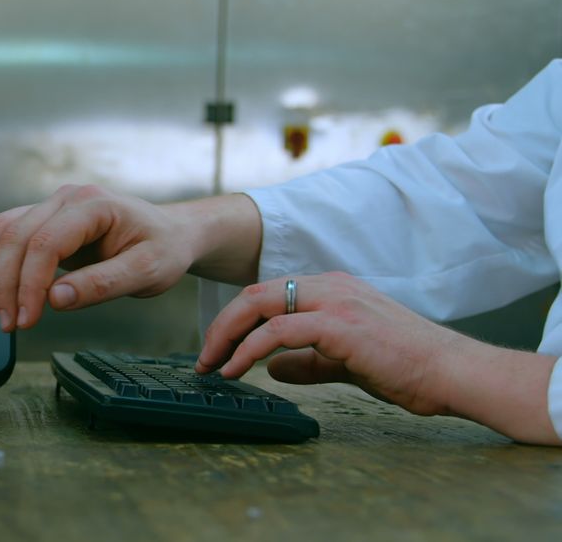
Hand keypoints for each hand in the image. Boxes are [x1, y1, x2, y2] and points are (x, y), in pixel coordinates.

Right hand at [0, 185, 196, 331]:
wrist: (170, 233)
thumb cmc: (163, 249)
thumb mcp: (147, 272)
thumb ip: (102, 285)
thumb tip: (56, 300)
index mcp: (94, 204)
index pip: (46, 242)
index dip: (30, 283)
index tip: (27, 319)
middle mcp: (67, 198)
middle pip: (15, 236)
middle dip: (5, 283)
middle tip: (9, 324)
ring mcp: (52, 205)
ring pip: (0, 230)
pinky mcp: (43, 219)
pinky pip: (3, 232)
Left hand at [196, 271, 470, 415]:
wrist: (454, 372)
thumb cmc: (408, 368)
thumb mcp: (345, 360)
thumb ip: (308, 361)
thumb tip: (273, 368)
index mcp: (332, 289)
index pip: (269, 294)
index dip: (236, 321)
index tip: (217, 351)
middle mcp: (330, 286)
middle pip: (254, 294)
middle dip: (221, 325)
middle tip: (203, 358)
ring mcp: (335, 301)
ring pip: (259, 305)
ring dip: (226, 337)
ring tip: (211, 366)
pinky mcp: (340, 324)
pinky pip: (278, 330)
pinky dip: (250, 349)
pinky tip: (237, 369)